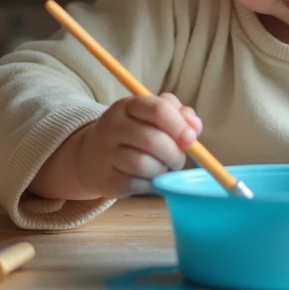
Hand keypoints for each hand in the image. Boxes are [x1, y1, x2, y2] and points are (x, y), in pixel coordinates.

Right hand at [78, 93, 202, 198]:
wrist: (94, 155)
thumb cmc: (134, 132)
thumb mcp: (153, 116)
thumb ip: (178, 115)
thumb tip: (194, 127)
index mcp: (127, 105)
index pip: (157, 109)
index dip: (179, 125)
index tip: (191, 138)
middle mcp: (113, 126)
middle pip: (152, 139)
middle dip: (174, 153)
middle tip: (179, 160)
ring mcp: (106, 153)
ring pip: (144, 164)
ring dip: (162, 169)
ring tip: (164, 168)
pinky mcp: (107, 178)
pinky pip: (137, 184)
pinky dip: (150, 183)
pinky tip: (149, 177)